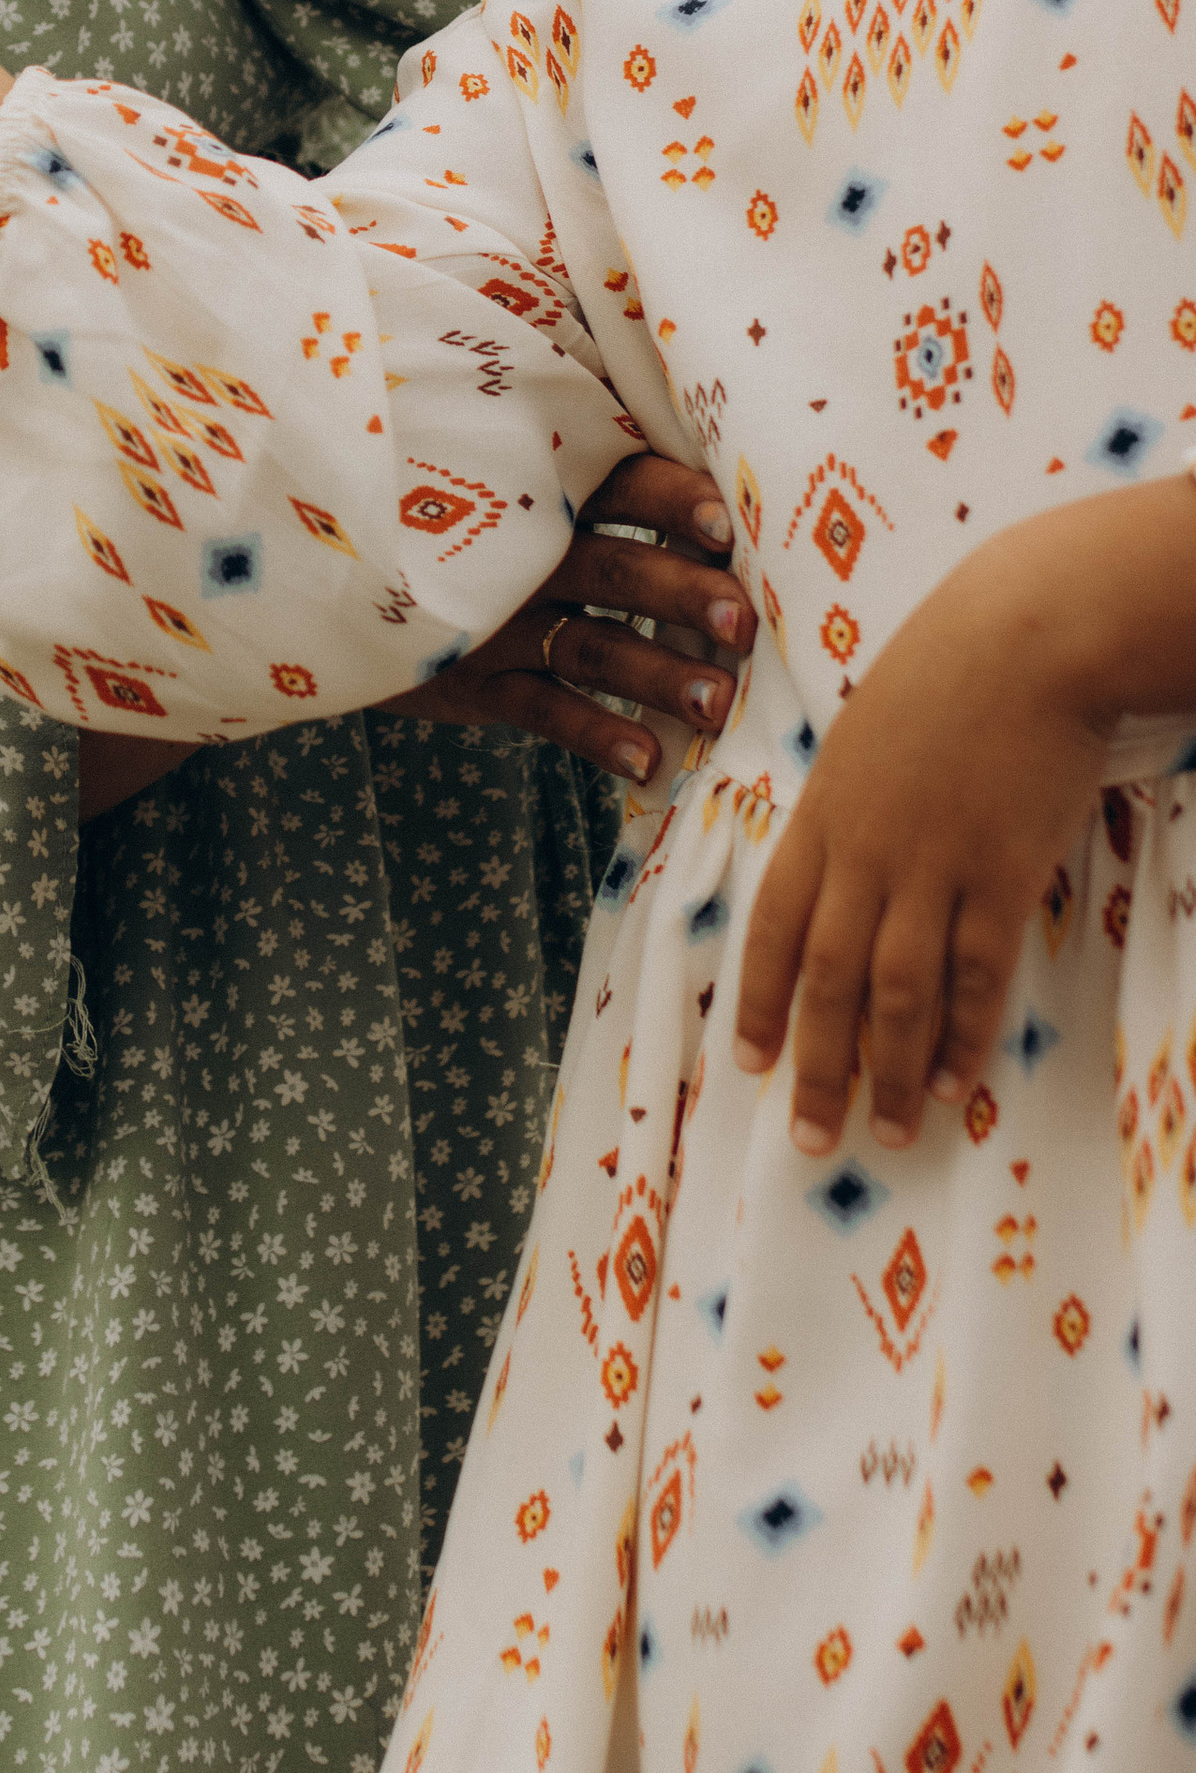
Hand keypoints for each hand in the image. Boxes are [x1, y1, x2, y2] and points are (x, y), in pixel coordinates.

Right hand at [384, 453, 753, 788]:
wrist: (340, 572)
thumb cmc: (454, 519)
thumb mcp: (499, 478)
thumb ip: (584, 467)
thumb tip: (700, 457)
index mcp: (542, 493)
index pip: (619, 484)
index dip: (674, 500)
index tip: (728, 521)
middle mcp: (522, 555)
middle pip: (615, 569)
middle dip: (681, 595)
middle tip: (741, 622)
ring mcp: (497, 622)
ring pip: (592, 648)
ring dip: (657, 675)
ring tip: (717, 704)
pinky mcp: (475, 681)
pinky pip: (543, 711)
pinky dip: (596, 734)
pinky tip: (647, 757)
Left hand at [732, 482, 1195, 1153]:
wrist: (1026, 635)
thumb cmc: (945, 671)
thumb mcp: (867, 736)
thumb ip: (850, 808)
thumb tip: (843, 870)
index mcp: (820, 815)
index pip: (770, 927)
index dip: (756, 1002)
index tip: (746, 1061)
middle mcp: (865, 853)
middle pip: (826, 980)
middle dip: (816, 1066)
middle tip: (811, 1137)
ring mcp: (933, 868)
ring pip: (899, 996)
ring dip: (891, 1073)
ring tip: (890, 1133)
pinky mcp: (1003, 876)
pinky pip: (977, 976)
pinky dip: (965, 1036)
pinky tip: (957, 1083)